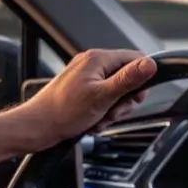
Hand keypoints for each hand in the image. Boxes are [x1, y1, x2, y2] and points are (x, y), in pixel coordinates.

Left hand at [18, 49, 157, 148]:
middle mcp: (92, 64)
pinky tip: (92, 121)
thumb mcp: (102, 96)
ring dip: (112, 109)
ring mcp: (86, 77)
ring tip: (99, 118)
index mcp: (98, 59)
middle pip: (126, 78)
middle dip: (123, 100)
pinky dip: (102, 112)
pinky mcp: (81, 90)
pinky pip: (102, 99)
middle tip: (112, 112)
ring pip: (115, 92)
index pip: (135, 59)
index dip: (141, 79)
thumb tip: (151, 64)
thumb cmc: (63, 112)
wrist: (36, 128)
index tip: (136, 98)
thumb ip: (128, 79)